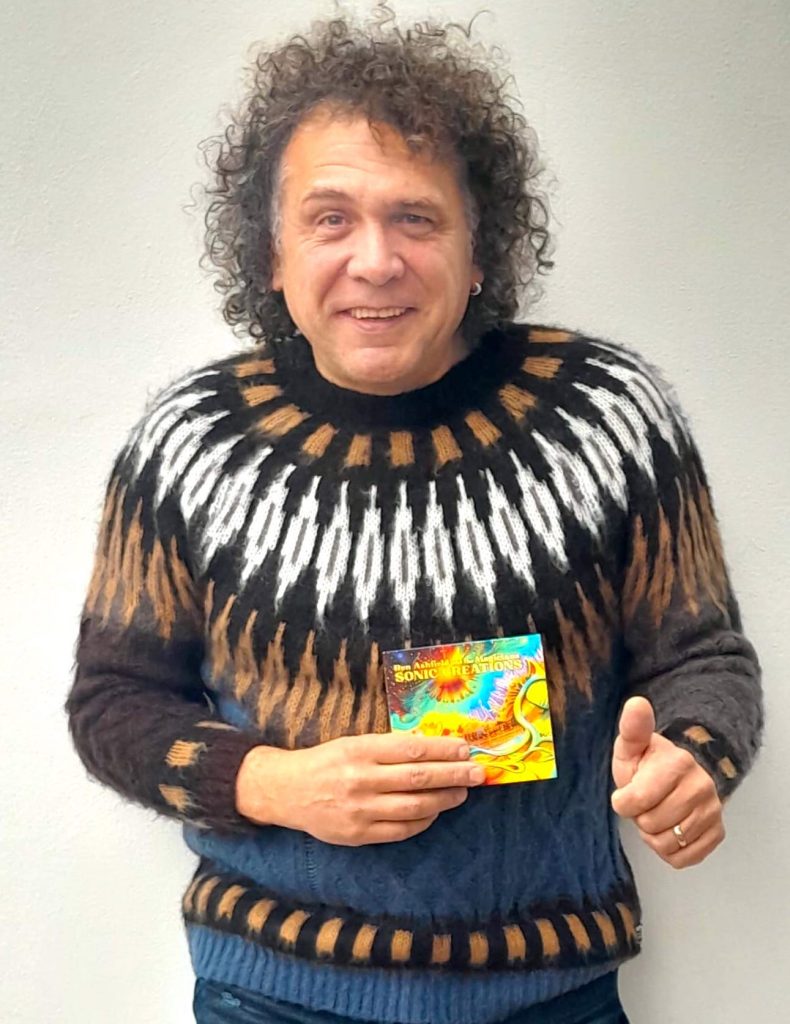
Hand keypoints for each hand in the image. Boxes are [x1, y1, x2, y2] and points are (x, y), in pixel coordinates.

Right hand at [236, 733, 485, 845]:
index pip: (411, 749)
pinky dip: (423, 820)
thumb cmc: (325, 761)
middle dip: (453, 775)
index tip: (465, 748)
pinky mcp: (359, 835)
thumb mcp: (352, 743)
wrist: (286, 791)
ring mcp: (360, 810)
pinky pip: (401, 830)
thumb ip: (387, 747)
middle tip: (478, 772)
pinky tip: (436, 811)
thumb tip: (431, 747)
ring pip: (414, 806)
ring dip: (444, 799)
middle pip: (418, 778)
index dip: (442, 749)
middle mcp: (361, 780)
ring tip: (463, 792)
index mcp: (360, 751)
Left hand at [610, 697, 724, 867]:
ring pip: (666, 844)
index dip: (623, 802)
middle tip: (646, 803)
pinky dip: (670, 850)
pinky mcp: (717, 832)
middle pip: (650, 825)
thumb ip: (632, 728)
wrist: (678, 777)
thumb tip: (636, 703)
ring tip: (657, 813)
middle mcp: (702, 787)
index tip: (626, 792)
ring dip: (654, 835)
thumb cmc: (647, 763)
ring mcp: (712, 811)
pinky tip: (670, 829)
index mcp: (679, 763)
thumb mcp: (632, 746)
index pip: (634, 802)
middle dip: (640, 817)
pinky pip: (683, 858)